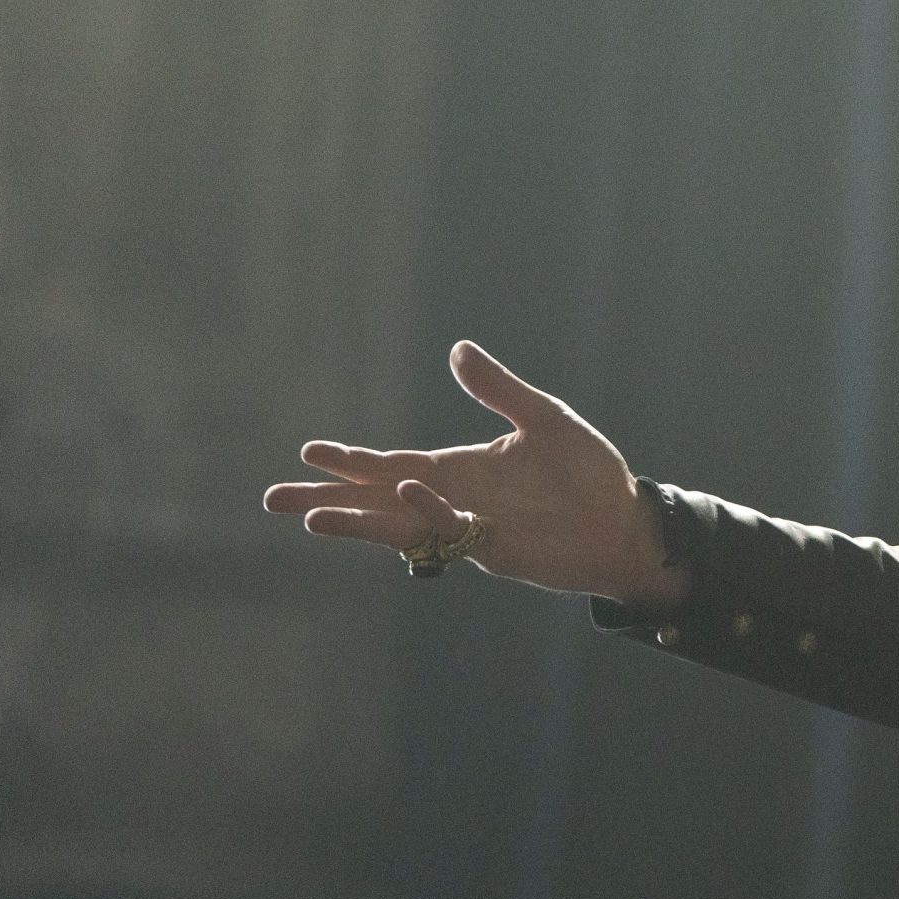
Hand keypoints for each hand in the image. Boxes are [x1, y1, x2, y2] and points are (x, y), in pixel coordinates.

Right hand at [262, 340, 685, 612]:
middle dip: (329, 497)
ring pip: (400, 525)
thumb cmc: (590, 474)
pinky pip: (449, 528)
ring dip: (357, 521)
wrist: (626, 521)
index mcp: (462, 469)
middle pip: (379, 499)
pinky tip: (402, 492)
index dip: (352, 461)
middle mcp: (457, 499)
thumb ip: (499, 390)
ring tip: (311, 519)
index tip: (308, 452)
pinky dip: (425, 510)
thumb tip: (457, 349)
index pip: (394, 464)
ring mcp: (471, 527)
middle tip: (272, 499)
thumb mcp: (544, 420)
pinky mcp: (493, 548)